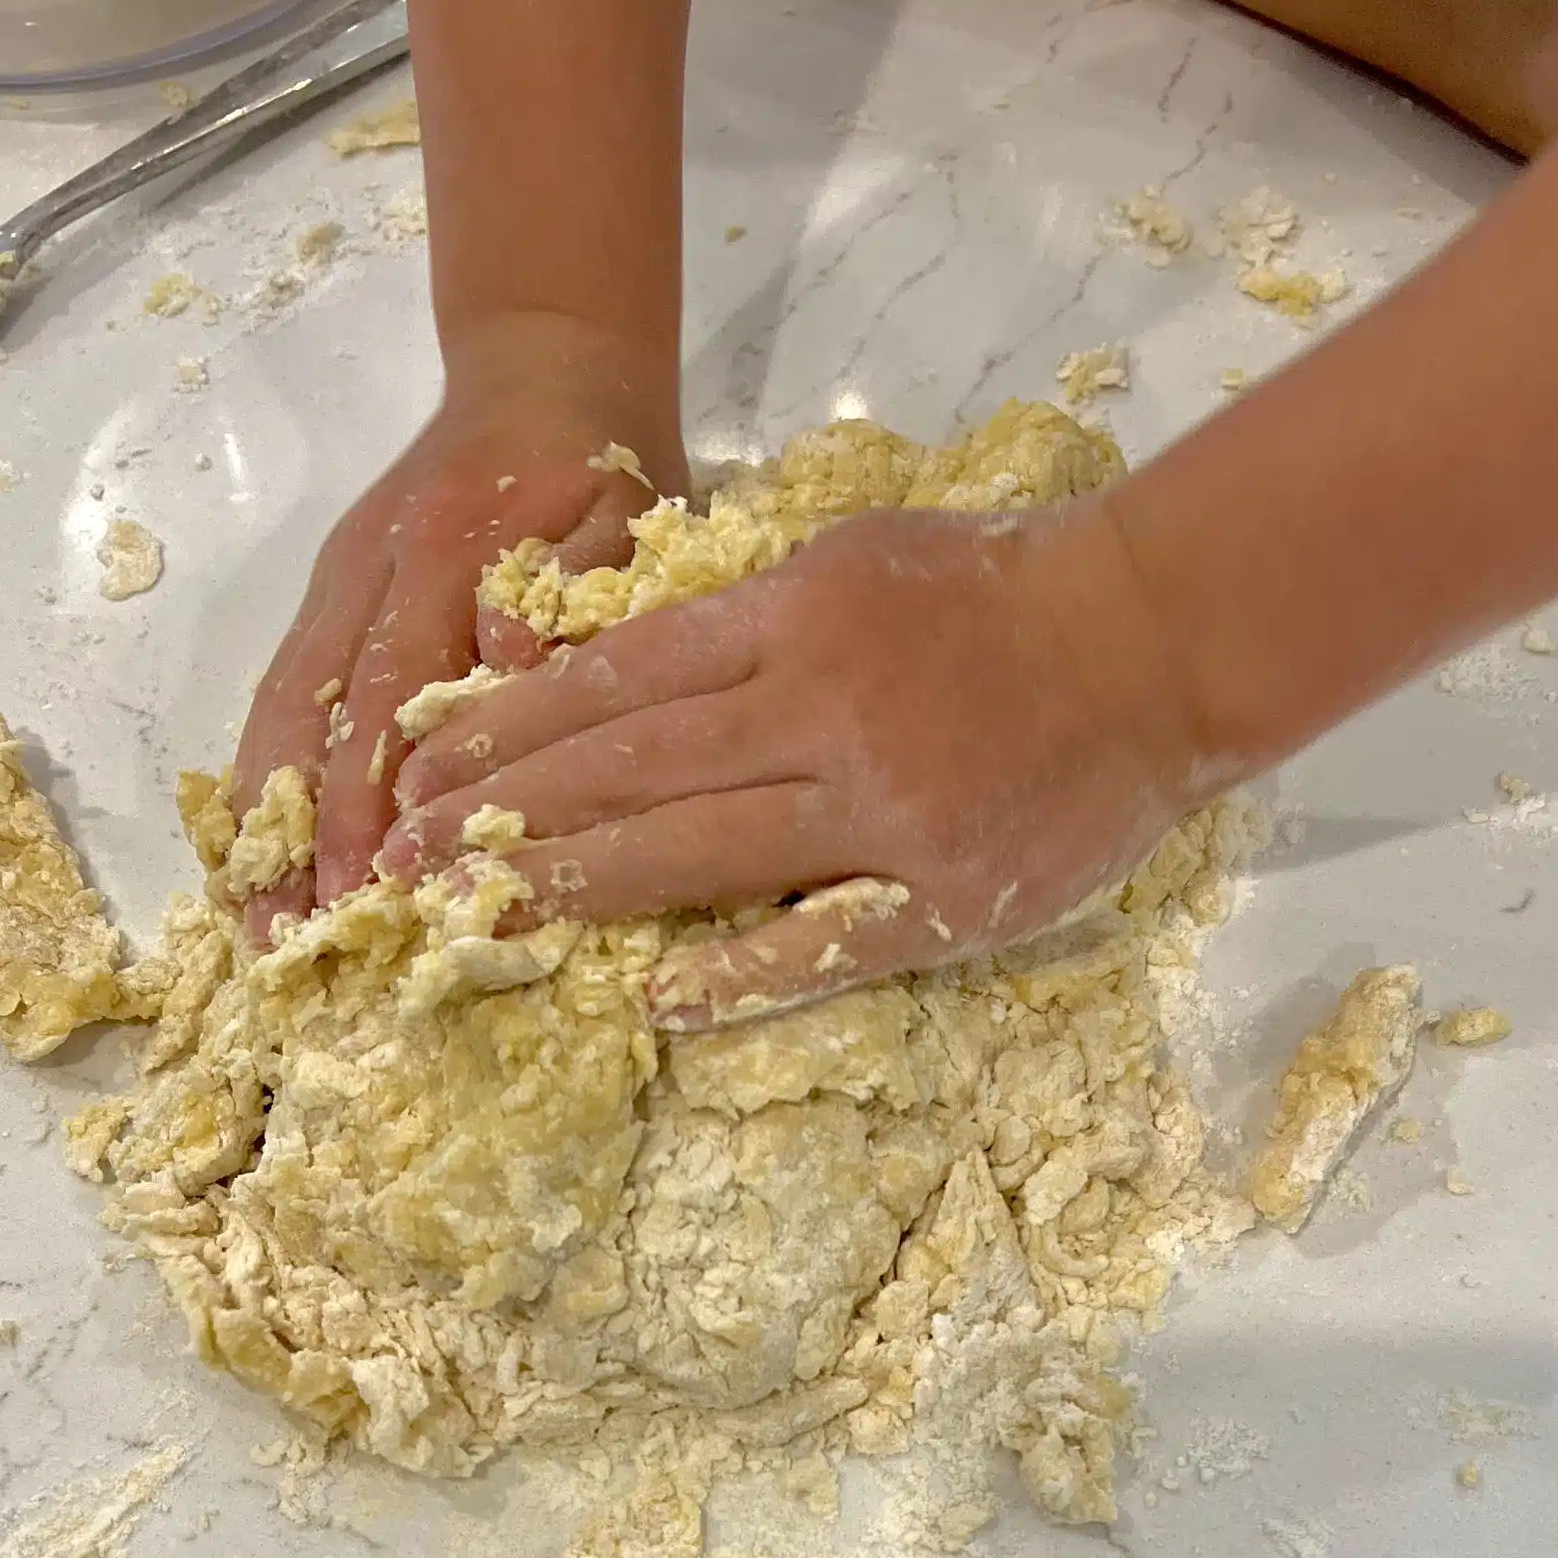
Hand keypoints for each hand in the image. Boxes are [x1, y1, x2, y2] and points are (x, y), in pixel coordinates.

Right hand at [230, 315, 686, 941]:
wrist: (543, 365)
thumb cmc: (600, 460)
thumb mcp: (623, 508)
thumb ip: (574, 582)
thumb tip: (505, 662)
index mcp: (454, 555)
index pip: (398, 698)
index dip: (373, 800)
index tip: (365, 893)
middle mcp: (378, 573)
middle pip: (325, 718)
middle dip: (309, 836)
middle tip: (293, 940)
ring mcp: (342, 580)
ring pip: (286, 706)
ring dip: (267, 815)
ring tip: (255, 916)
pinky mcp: (329, 585)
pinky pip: (282, 684)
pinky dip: (261, 766)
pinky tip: (254, 840)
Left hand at [385, 500, 1221, 1026]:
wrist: (1149, 639)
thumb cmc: (993, 585)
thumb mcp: (849, 558)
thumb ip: (740, 614)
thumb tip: (616, 665)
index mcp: (792, 619)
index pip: (617, 679)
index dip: (510, 724)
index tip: (424, 761)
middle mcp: (820, 712)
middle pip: (631, 769)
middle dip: (507, 812)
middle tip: (408, 854)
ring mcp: (881, 811)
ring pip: (700, 852)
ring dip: (579, 884)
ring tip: (484, 911)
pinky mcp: (941, 894)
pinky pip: (823, 941)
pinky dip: (737, 973)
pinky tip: (656, 999)